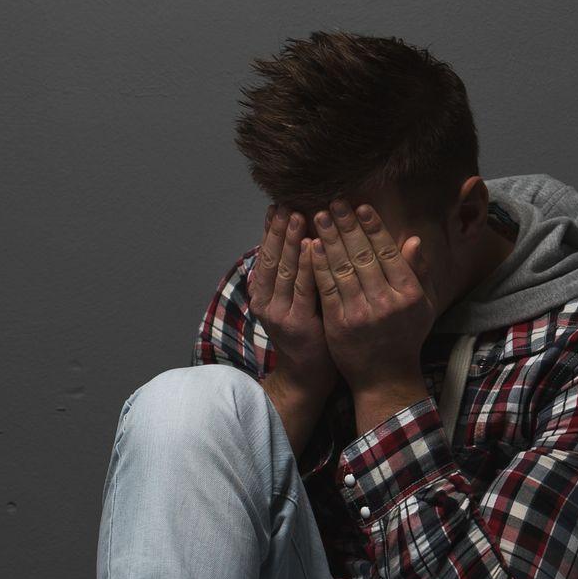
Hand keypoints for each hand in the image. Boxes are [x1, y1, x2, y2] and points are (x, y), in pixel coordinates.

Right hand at [247, 202, 337, 388]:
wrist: (307, 376)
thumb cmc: (308, 334)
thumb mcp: (294, 301)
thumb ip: (295, 274)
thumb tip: (299, 239)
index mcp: (263, 294)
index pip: (265, 255)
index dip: (270, 230)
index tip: (276, 205)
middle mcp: (266, 302)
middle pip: (271, 258)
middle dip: (279, 229)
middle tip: (287, 203)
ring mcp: (280, 313)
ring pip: (284, 270)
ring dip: (290, 241)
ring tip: (297, 215)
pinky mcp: (298, 323)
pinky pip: (303, 288)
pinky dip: (307, 264)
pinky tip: (313, 245)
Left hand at [307, 198, 439, 388]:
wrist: (385, 377)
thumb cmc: (405, 336)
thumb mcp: (422, 306)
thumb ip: (418, 272)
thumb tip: (413, 239)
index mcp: (408, 294)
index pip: (388, 252)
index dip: (374, 227)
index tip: (362, 206)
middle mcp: (386, 302)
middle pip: (363, 256)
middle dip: (347, 226)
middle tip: (335, 202)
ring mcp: (361, 314)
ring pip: (342, 268)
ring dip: (330, 239)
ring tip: (319, 216)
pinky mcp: (338, 324)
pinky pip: (327, 288)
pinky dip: (318, 265)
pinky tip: (311, 246)